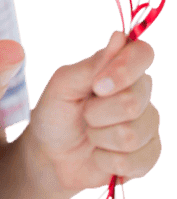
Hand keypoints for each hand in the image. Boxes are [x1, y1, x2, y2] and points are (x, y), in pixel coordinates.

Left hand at [25, 31, 160, 198]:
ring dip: (100, 138)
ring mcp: (147, 125)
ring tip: (90, 134)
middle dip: (97, 113)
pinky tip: (100, 155)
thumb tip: (120, 36)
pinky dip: (107, 161)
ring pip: (132, 135)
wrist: (50, 155)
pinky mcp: (148, 155)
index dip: (124, 70)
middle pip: (134, 101)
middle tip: (84, 114)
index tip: (97, 86)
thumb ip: (92, 65)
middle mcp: (139, 92)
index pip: (142, 54)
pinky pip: (137, 162)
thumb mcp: (63, 84)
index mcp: (119, 67)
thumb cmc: (55, 112)